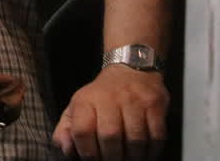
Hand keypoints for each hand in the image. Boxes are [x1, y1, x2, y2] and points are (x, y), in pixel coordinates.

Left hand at [52, 67, 168, 159]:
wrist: (129, 70)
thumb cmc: (100, 96)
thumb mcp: (77, 107)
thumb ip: (67, 129)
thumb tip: (67, 150)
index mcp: (86, 100)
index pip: (82, 130)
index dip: (87, 151)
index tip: (92, 160)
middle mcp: (109, 98)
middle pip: (110, 136)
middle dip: (112, 157)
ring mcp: (134, 101)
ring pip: (135, 139)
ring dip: (133, 157)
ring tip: (129, 160)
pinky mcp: (154, 105)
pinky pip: (156, 136)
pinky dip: (152, 151)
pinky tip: (146, 154)